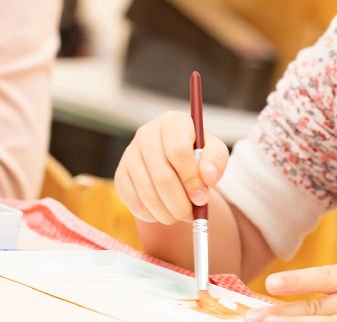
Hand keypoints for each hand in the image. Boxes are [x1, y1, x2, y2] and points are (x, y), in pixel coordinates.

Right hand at [114, 110, 228, 224]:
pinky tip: (164, 212)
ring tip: (180, 215)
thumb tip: (208, 178)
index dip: (191, 179)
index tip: (202, 198)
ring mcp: (130, 153)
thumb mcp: (214, 152)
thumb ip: (216, 161)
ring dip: (167, 213)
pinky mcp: (121, 174)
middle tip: (191, 215)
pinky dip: (152, 215)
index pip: (178, 151)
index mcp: (172, 122)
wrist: (174, 159)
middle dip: (179, 203)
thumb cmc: (197, 155)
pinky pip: (134, 203)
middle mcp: (147, 133)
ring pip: (147, 193)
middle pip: (161, 176)